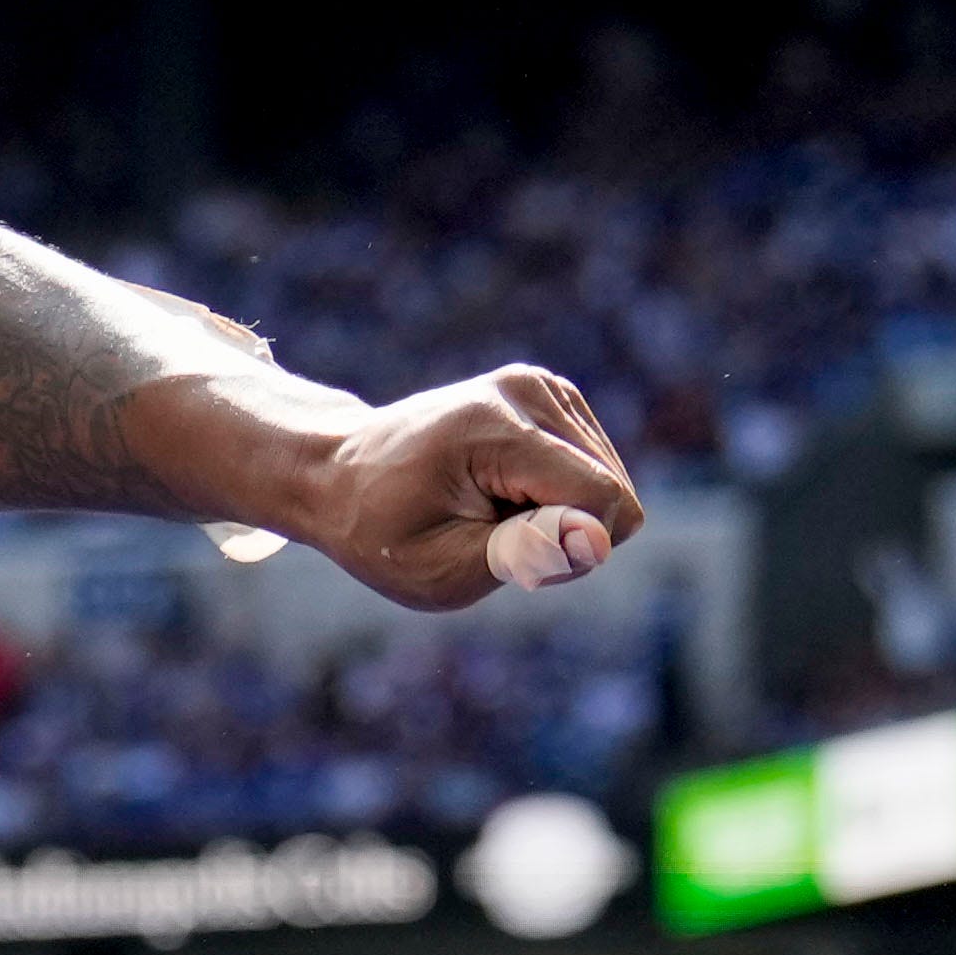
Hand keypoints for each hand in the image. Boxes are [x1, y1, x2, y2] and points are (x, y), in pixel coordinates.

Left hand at [250, 365, 636, 609]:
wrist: (342, 474)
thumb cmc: (383, 532)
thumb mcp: (440, 568)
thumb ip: (523, 555)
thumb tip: (596, 541)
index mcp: (496, 427)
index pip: (599, 499)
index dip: (566, 550)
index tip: (501, 553)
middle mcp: (528, 390)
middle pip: (613, 493)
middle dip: (563, 533)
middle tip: (486, 532)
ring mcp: (543, 386)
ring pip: (611, 484)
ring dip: (558, 514)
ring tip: (488, 508)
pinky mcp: (553, 395)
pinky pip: (598, 470)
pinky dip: (557, 495)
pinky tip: (502, 490)